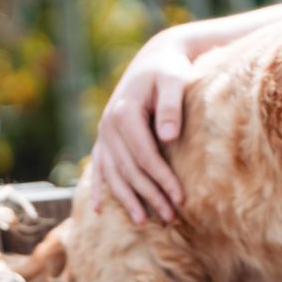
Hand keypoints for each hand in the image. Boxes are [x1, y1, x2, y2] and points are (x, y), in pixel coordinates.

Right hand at [90, 33, 194, 223]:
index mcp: (124, 112)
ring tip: (143, 222)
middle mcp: (108, 125)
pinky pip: (100, 167)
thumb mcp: (174, 80)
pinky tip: (99, 209)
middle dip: (150, 195)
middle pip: (130, 169)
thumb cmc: (170, 70)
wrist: (156, 58)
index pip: (145, 155)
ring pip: (114, 173)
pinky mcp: (106, 137)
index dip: (162, 179)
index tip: (181, 198)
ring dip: (127, 199)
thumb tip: (168, 137)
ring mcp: (104, 133)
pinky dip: (100, 188)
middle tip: (171, 218)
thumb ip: (171, 106)